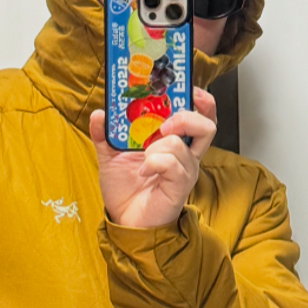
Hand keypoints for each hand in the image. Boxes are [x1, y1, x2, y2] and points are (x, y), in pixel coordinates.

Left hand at [88, 88, 217, 228]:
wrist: (124, 220)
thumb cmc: (125, 189)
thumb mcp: (110, 155)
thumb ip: (105, 133)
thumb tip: (99, 113)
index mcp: (174, 141)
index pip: (200, 114)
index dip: (200, 99)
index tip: (189, 87)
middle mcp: (185, 155)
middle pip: (207, 125)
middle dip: (185, 116)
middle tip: (164, 123)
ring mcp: (185, 171)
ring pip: (180, 143)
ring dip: (157, 146)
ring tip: (143, 157)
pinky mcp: (180, 186)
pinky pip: (172, 164)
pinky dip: (154, 162)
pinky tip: (143, 171)